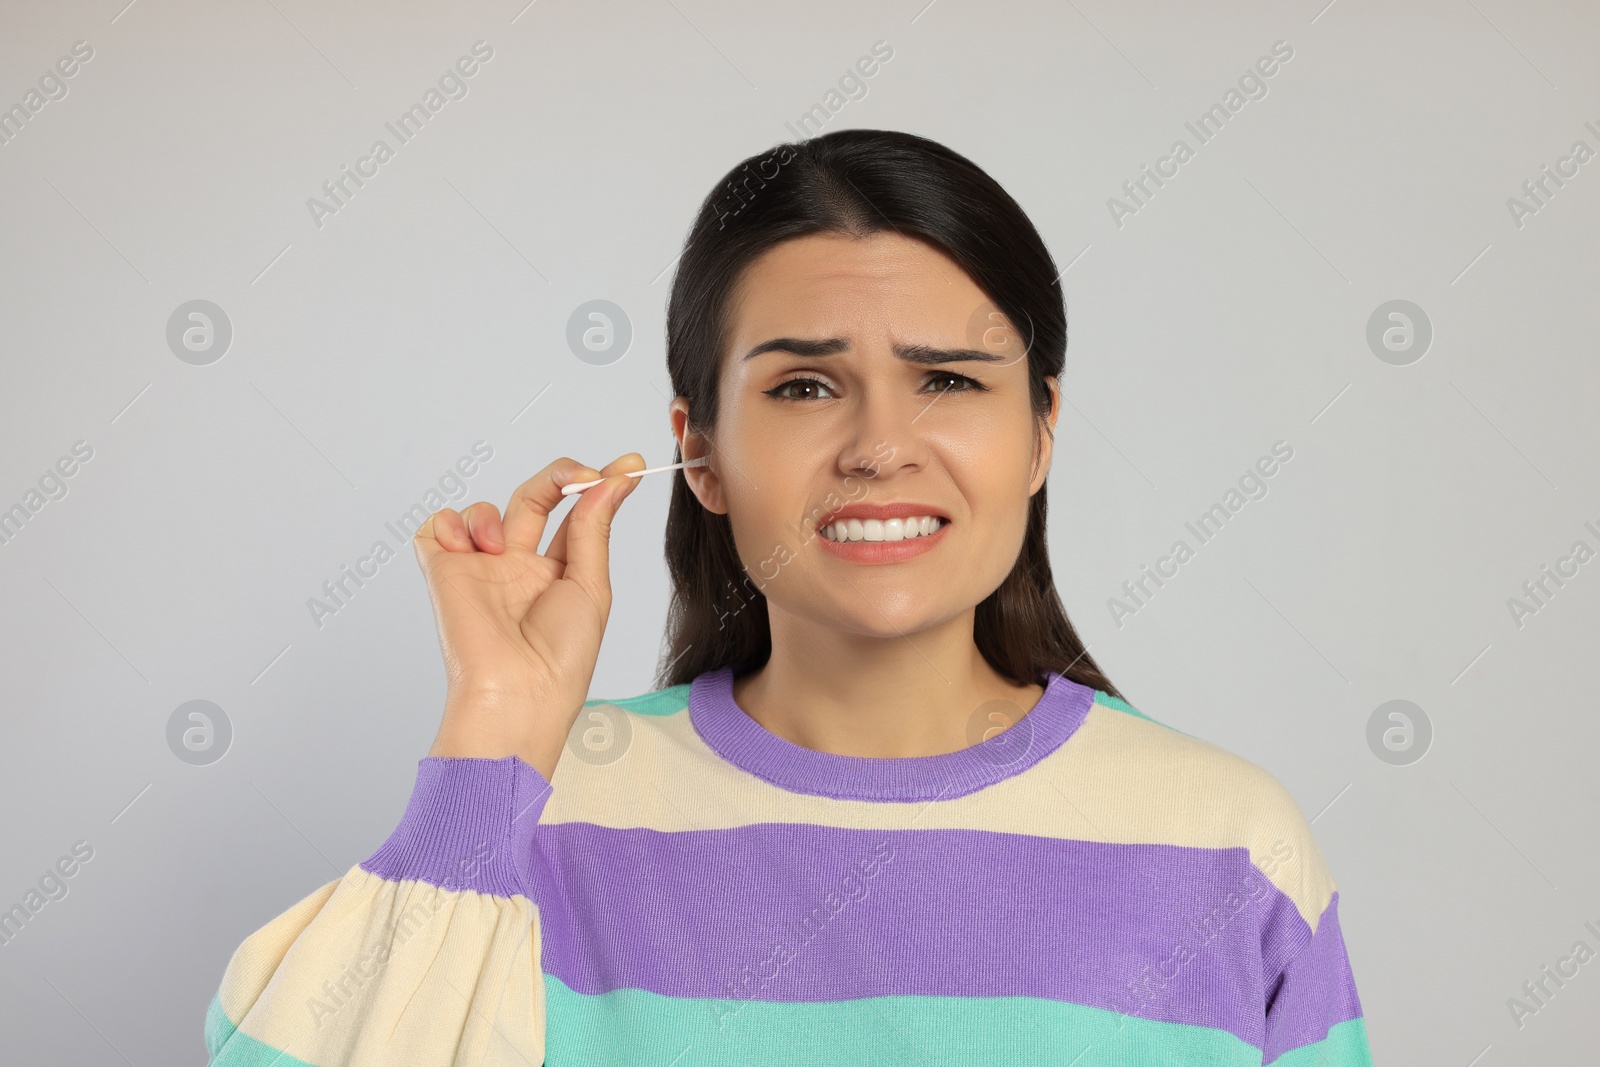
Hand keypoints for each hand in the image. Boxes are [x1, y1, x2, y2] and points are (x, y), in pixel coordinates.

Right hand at [415, 453, 645, 779]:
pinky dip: (452, 524)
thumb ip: (593, 529)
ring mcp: (480, 569)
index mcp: (556, 574)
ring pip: (484, 510)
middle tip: (584, 475)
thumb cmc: (561, 658)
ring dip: (496, 515)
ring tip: (503, 548)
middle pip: (533, 498)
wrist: (519, 694)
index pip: (576, 515)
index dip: (599, 486)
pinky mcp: (444, 573)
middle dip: (560, 477)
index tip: (630, 465)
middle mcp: (517, 568)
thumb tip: (611, 482)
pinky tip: (473, 549)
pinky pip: (437, 527)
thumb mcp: (591, 586)